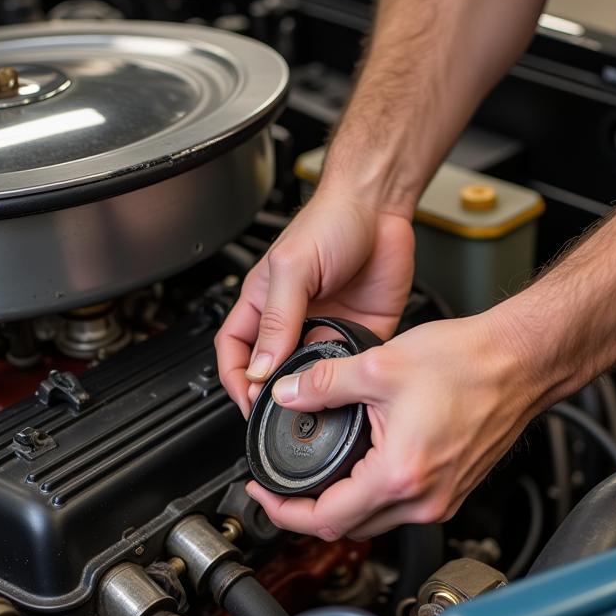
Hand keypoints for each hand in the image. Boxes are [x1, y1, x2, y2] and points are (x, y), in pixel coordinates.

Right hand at [215, 187, 415, 416]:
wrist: (380, 207)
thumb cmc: (331, 220)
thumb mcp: (293, 267)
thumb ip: (277, 319)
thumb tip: (261, 366)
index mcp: (264, 303)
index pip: (235, 351)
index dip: (236, 379)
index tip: (247, 401)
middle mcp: (294, 320)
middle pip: (273, 370)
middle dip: (274, 393)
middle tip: (283, 408)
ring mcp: (328, 328)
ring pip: (312, 375)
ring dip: (313, 390)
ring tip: (316, 398)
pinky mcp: (361, 333)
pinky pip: (352, 367)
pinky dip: (350, 379)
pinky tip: (349, 380)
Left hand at [244, 310, 542, 539]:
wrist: (521, 361)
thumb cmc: (471, 364)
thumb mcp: (381, 364)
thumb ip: (323, 384)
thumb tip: (288, 396)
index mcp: (400, 474)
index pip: (325, 520)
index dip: (283, 512)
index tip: (264, 495)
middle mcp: (425, 499)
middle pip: (347, 529)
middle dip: (306, 512)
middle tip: (280, 487)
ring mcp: (443, 499)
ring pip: (374, 522)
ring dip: (340, 506)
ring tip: (314, 477)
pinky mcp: (454, 491)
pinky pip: (400, 509)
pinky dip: (371, 497)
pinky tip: (359, 469)